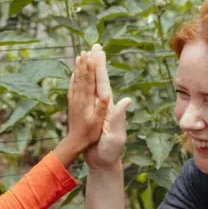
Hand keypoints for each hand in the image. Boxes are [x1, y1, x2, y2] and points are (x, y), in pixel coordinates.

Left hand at [65, 50, 109, 152]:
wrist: (74, 142)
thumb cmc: (90, 134)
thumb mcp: (99, 122)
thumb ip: (103, 107)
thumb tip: (109, 94)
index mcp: (87, 101)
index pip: (90, 81)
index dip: (92, 68)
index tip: (93, 56)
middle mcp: (79, 98)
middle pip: (82, 77)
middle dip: (85, 63)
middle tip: (87, 50)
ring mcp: (74, 100)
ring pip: (76, 80)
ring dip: (78, 68)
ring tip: (79, 56)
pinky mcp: (71, 104)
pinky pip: (72, 88)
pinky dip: (73, 79)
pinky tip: (73, 74)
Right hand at [85, 44, 131, 168]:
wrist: (104, 162)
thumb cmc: (111, 152)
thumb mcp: (116, 135)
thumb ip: (119, 118)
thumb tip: (127, 100)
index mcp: (109, 107)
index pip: (104, 83)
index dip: (100, 67)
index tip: (98, 51)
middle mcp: (104, 106)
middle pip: (99, 80)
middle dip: (96, 63)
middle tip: (94, 46)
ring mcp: (98, 110)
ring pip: (91, 86)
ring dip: (89, 72)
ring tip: (86, 58)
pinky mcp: (92, 117)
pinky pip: (85, 97)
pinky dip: (82, 87)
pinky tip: (80, 82)